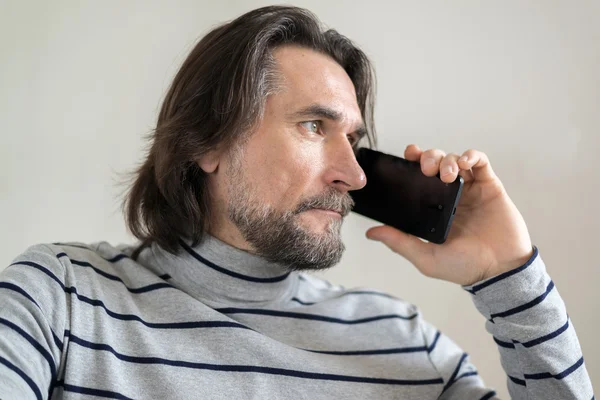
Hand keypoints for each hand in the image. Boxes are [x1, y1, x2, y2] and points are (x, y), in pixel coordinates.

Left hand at [365, 145, 533, 285]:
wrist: (499, 271)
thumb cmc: (463, 267)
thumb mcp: (425, 257)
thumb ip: (399, 242)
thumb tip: (371, 232)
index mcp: (432, 208)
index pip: (417, 179)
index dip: (409, 164)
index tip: (403, 159)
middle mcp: (449, 196)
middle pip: (435, 163)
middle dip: (427, 157)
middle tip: (426, 168)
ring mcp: (469, 190)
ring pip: (454, 159)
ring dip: (447, 159)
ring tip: (447, 175)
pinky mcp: (490, 186)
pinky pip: (480, 161)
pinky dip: (471, 156)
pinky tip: (465, 162)